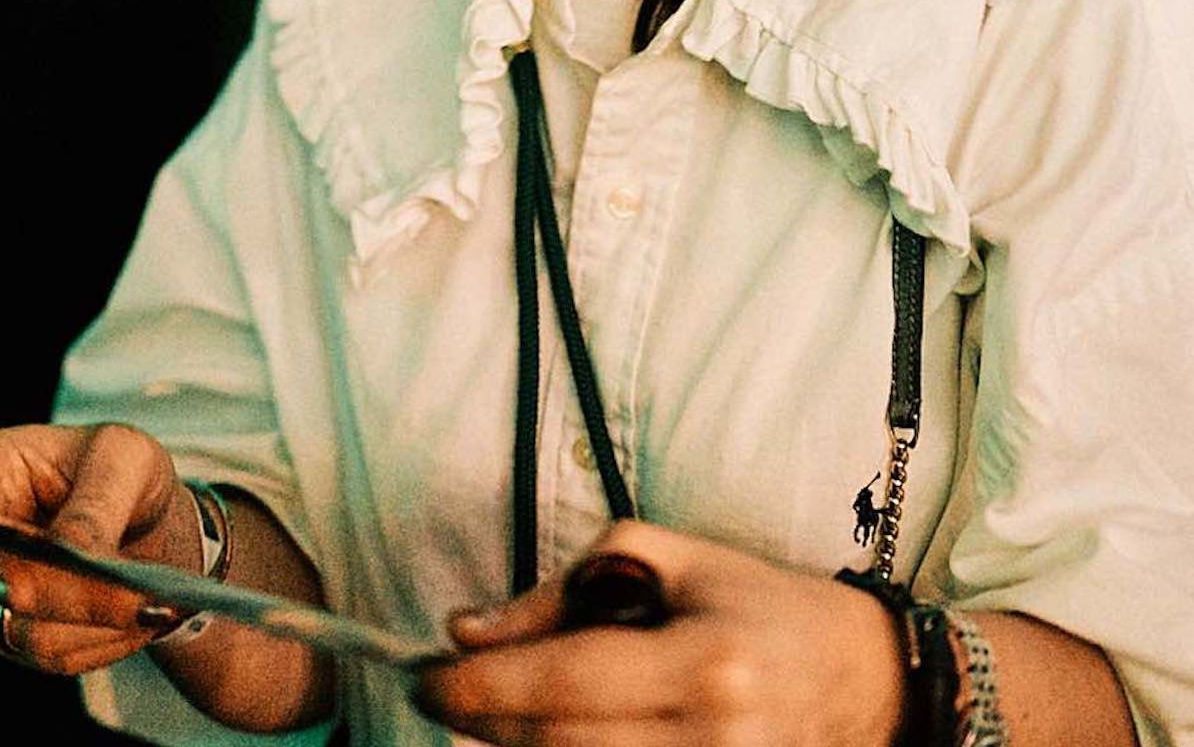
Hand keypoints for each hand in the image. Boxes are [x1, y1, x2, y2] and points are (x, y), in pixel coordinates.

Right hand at [0, 423, 202, 675]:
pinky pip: (52, 659)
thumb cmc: (119, 470)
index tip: (87, 570)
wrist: (136, 514)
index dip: (16, 563)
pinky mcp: (1, 633)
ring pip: (32, 637)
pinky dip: (102, 644)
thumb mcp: (124, 458)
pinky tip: (134, 619)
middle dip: (85, 601)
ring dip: (102, 627)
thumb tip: (75, 555)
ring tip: (153, 604)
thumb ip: (96, 504)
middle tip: (150, 601)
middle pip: (5, 595)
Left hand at [413, 521, 905, 746]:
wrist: (865, 678)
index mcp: (705, 662)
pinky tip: (538, 740)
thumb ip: (560, 591)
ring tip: (484, 718)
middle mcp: (717, 738)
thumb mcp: (663, 560)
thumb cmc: (754, 603)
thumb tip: (466, 630)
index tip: (424, 678)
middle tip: (438, 694)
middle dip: (483, 723)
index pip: (564, 685)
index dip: (481, 689)